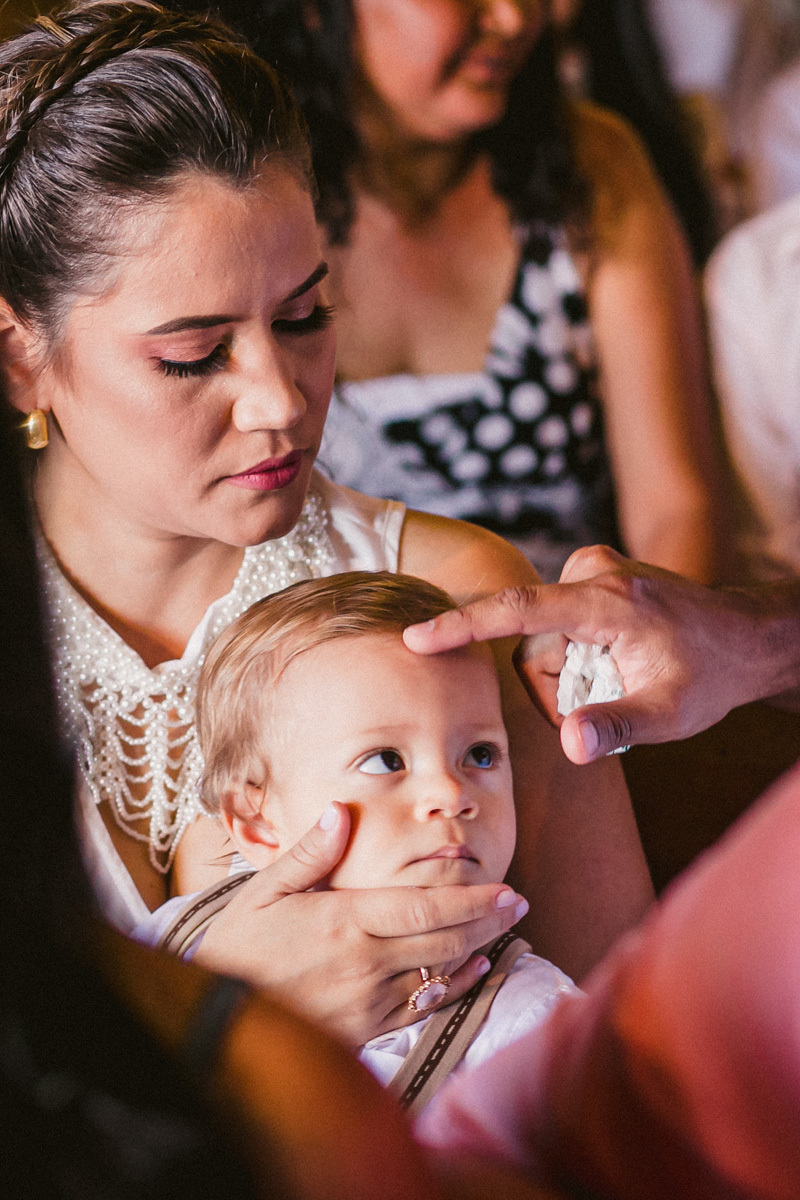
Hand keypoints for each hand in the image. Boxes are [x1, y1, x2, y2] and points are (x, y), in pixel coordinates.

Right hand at [195, 802, 527, 1045]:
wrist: (213, 1018)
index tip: (507, 891)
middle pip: (443, 941)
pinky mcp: (364, 1031)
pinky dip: (452, 988)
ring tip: (504, 931)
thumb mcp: (264, 889)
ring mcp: (367, 1003)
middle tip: (520, 905)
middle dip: (487, 922)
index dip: (472, 901)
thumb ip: (310, 852)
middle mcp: (364, 965)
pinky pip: (421, 1009)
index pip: (425, 908)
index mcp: (344, 922)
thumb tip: (340, 810)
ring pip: (439, 975)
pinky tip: (470, 971)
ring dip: (475, 951)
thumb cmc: (238, 945)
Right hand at [404, 546, 767, 763]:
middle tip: (608, 701)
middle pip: (534, 642)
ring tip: (619, 679)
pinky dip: (574, 653)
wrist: (746, 637)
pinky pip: (557, 623)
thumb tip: (567, 745)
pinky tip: (612, 662)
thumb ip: (617, 728)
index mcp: (609, 601)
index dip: (463, 624)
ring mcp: (595, 569)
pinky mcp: (594, 573)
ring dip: (567, 670)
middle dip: (556, 684)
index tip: (417, 636)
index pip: (520, 608)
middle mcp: (596, 573)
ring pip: (544, 636)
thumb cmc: (712, 675)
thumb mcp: (672, 714)